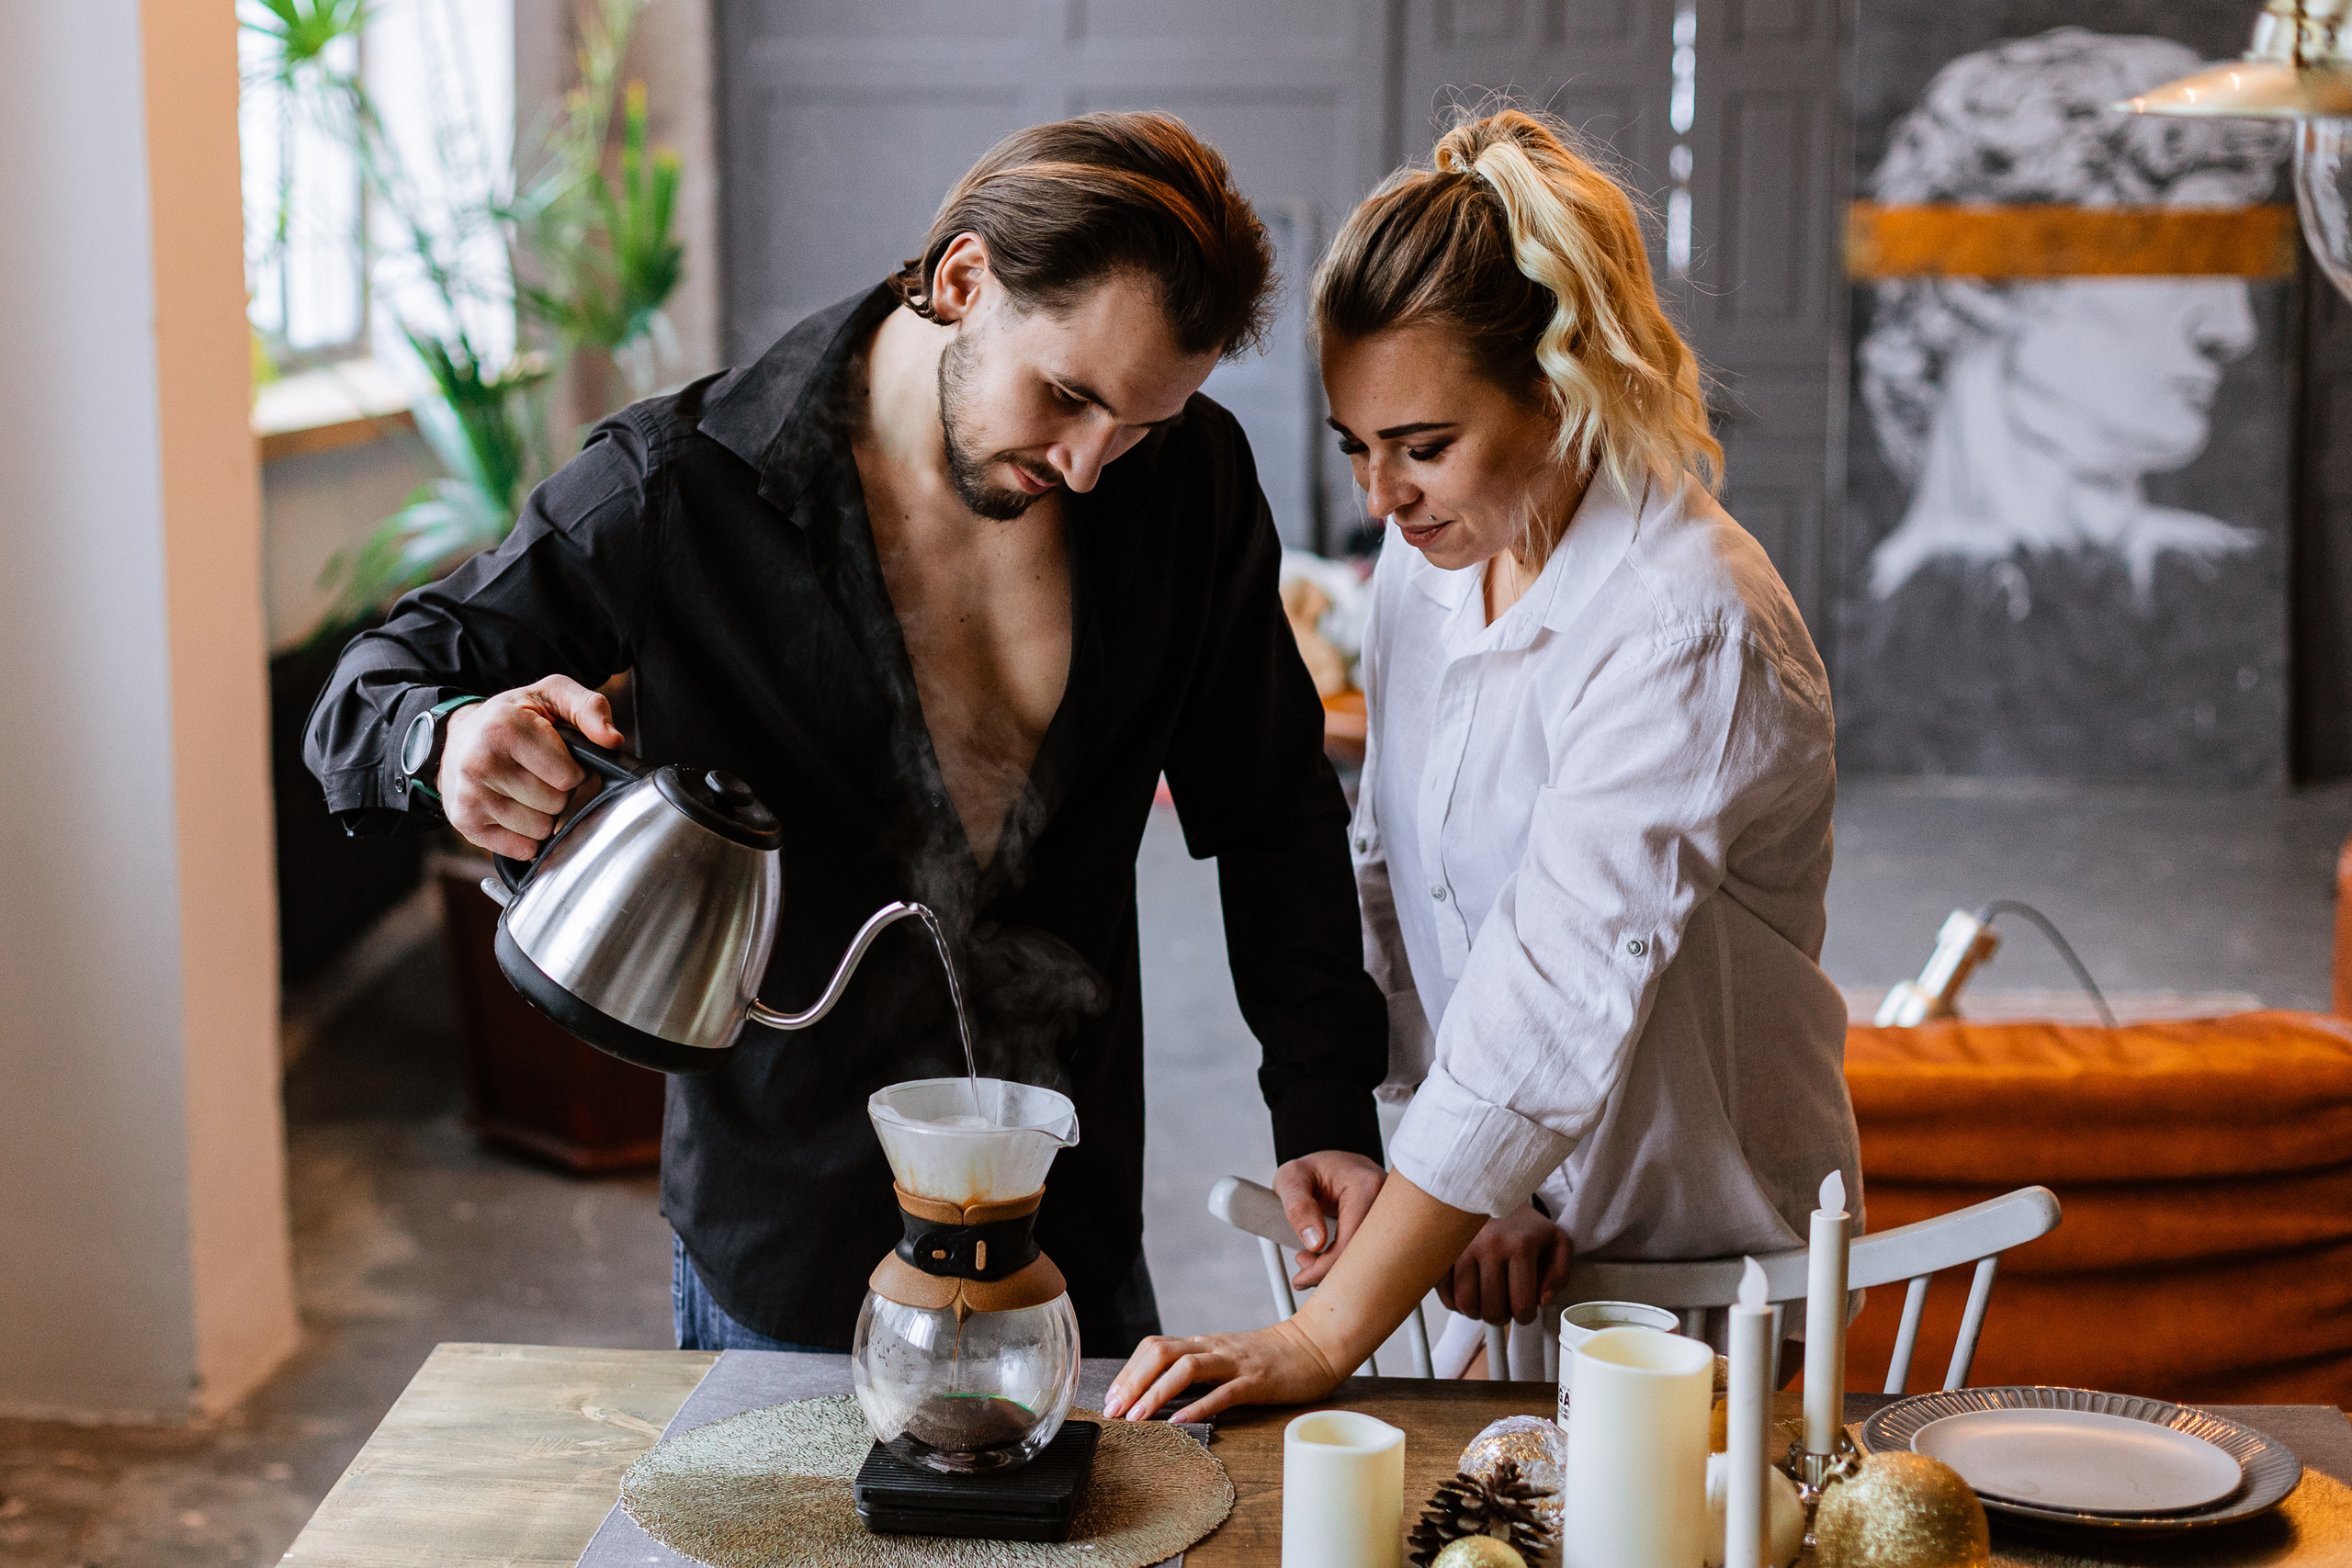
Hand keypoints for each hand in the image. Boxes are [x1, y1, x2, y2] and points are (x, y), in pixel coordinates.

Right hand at [437, 674, 624, 859]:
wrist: (458, 737)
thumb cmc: (511, 717)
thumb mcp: (552, 695)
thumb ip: (590, 708)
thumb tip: (612, 740)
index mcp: (505, 729)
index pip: (570, 777)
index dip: (574, 769)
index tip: (558, 757)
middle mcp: (481, 763)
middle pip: (556, 804)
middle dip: (557, 791)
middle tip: (538, 772)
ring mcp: (470, 795)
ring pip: (541, 829)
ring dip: (542, 814)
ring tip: (523, 788)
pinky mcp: (466, 822)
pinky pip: (522, 849)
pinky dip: (525, 835)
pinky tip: (512, 808)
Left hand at [1101, 1319, 1345, 1423]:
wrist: (1314, 1345)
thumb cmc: (1269, 1357)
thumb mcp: (1225, 1357)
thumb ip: (1197, 1368)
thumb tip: (1160, 1389)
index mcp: (1202, 1343)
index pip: (1153, 1348)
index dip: (1128, 1372)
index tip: (1111, 1398)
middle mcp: (1212, 1348)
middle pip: (1160, 1353)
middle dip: (1132, 1382)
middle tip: (1114, 1411)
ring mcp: (1234, 1363)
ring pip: (1185, 1369)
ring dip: (1156, 1393)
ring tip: (1137, 1418)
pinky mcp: (1255, 1381)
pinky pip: (1223, 1392)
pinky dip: (1199, 1406)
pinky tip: (1181, 1421)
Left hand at [1273, 1150, 1385, 1287]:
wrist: (1325, 1167)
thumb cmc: (1309, 1170)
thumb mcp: (1291, 1179)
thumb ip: (1298, 1207)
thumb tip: (1316, 1243)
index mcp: (1366, 1185)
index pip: (1352, 1240)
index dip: (1326, 1267)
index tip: (1301, 1279)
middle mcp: (1386, 1200)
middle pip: (1367, 1255)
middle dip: (1333, 1272)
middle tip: (1304, 1272)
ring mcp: (1390, 1214)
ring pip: (1370, 1258)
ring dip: (1338, 1269)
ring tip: (1308, 1261)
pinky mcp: (1385, 1227)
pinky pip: (1370, 1253)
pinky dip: (1345, 1263)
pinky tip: (1323, 1260)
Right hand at [1439, 1205, 1572, 1324]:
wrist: (1496, 1193)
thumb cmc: (1526, 1226)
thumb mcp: (1558, 1244)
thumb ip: (1560, 1275)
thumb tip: (1542, 1300)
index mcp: (1521, 1245)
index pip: (1522, 1304)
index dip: (1525, 1316)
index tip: (1524, 1310)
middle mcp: (1490, 1245)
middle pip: (1491, 1308)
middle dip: (1500, 1317)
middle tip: (1505, 1307)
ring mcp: (1464, 1246)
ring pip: (1465, 1303)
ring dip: (1476, 1312)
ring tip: (1485, 1302)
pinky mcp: (1445, 1248)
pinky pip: (1443, 1290)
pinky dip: (1454, 1301)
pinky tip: (1467, 1293)